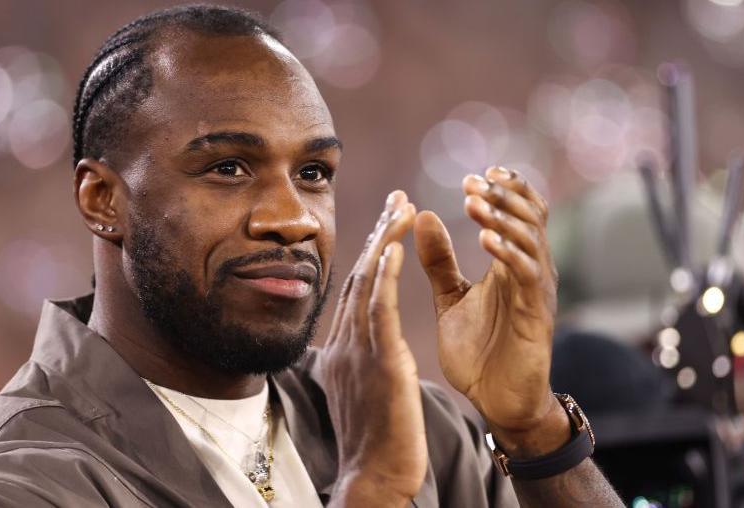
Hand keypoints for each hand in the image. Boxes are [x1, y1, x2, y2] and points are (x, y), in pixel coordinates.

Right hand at [317, 190, 424, 506]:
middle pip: (359, 278)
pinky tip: (392, 249)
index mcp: (341, 351)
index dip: (371, 254)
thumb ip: (355, 362)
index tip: (387, 225)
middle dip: (379, 235)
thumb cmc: (373, 441)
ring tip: (401, 208)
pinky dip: (383, 277)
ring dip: (384, 243)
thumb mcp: (359, 392)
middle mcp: (344, 345)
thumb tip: (349, 346)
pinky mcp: (379, 364)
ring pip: (368, 286)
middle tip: (397, 199)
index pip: (356, 292)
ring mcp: (358, 353)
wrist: (374, 477)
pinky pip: (378, 312)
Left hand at [414, 166, 567, 456]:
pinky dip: (509, 253)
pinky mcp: (536, 316)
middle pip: (530, 217)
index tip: (474, 175)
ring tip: (474, 203)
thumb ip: (439, 260)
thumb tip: (421, 215)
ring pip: (531, 240)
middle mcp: (531, 271)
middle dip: (502, 195)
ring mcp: (536, 292)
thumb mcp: (450, 297)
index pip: (519, 213)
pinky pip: (529, 275)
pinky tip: (486, 239)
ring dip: (503, 218)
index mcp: (511, 264)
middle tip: (472, 183)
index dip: (503, 190)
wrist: (495, 402)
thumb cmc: (479, 351)